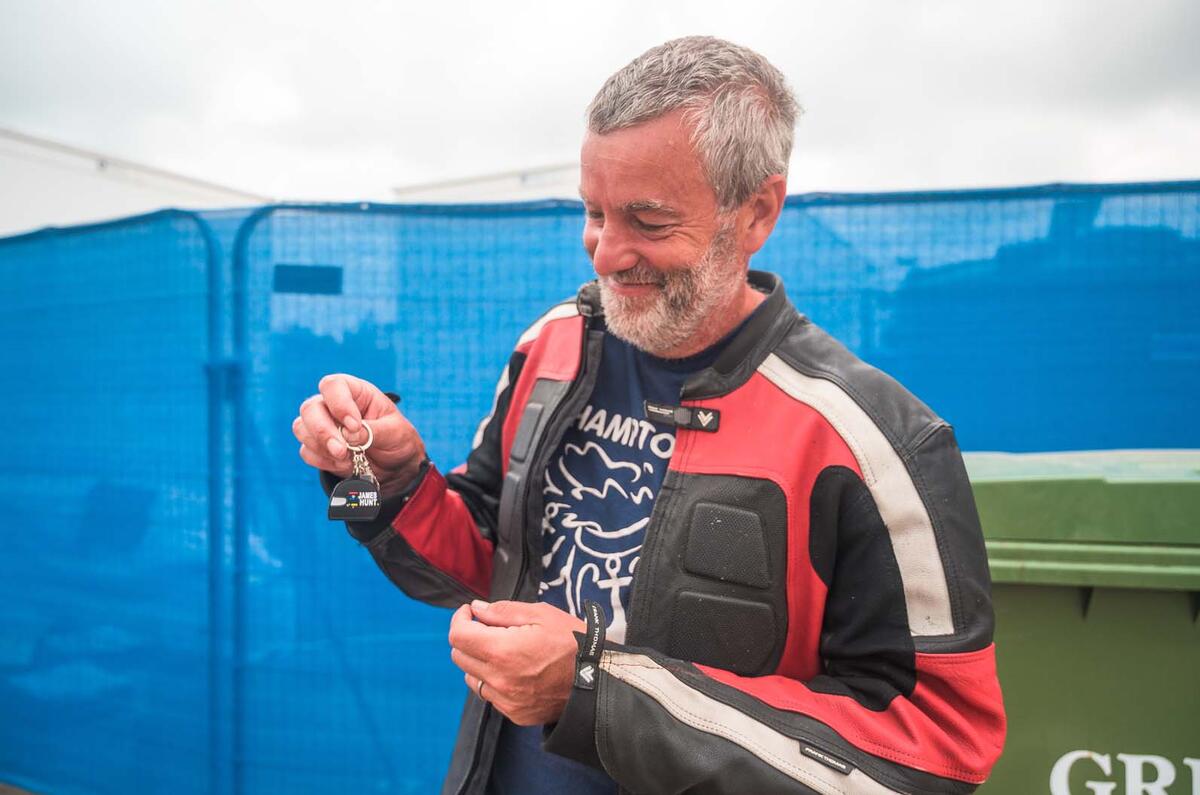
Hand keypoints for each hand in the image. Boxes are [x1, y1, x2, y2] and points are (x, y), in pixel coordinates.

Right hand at [292, 373, 426, 497]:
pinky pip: (307, 452)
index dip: (339, 404)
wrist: (394, 465)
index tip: (354, 425)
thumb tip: (348, 435)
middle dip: (323, 431)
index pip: (333, 385)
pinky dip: (324, 461)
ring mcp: (322, 425)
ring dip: (322, 447)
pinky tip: (343, 463)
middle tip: (342, 450)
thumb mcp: (395, 432)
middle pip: (310, 408)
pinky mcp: (317, 446)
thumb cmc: (396, 439)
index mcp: (355, 392)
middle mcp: (333, 405)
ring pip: (302, 429)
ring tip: (347, 457)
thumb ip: (374, 431)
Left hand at [448, 600, 584, 725]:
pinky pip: (490, 695)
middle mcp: (498, 679)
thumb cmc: (573, 642)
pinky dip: (493, 680)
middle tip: (489, 627)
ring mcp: (505, 700)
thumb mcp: (542, 614)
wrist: (599, 680)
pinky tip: (514, 670)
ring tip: (502, 650)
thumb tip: (476, 608)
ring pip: (471, 677)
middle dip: (468, 637)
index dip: (460, 619)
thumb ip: (503, 611)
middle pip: (459, 656)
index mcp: (502, 650)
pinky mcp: (514, 713)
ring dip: (478, 660)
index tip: (470, 612)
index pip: (458, 636)